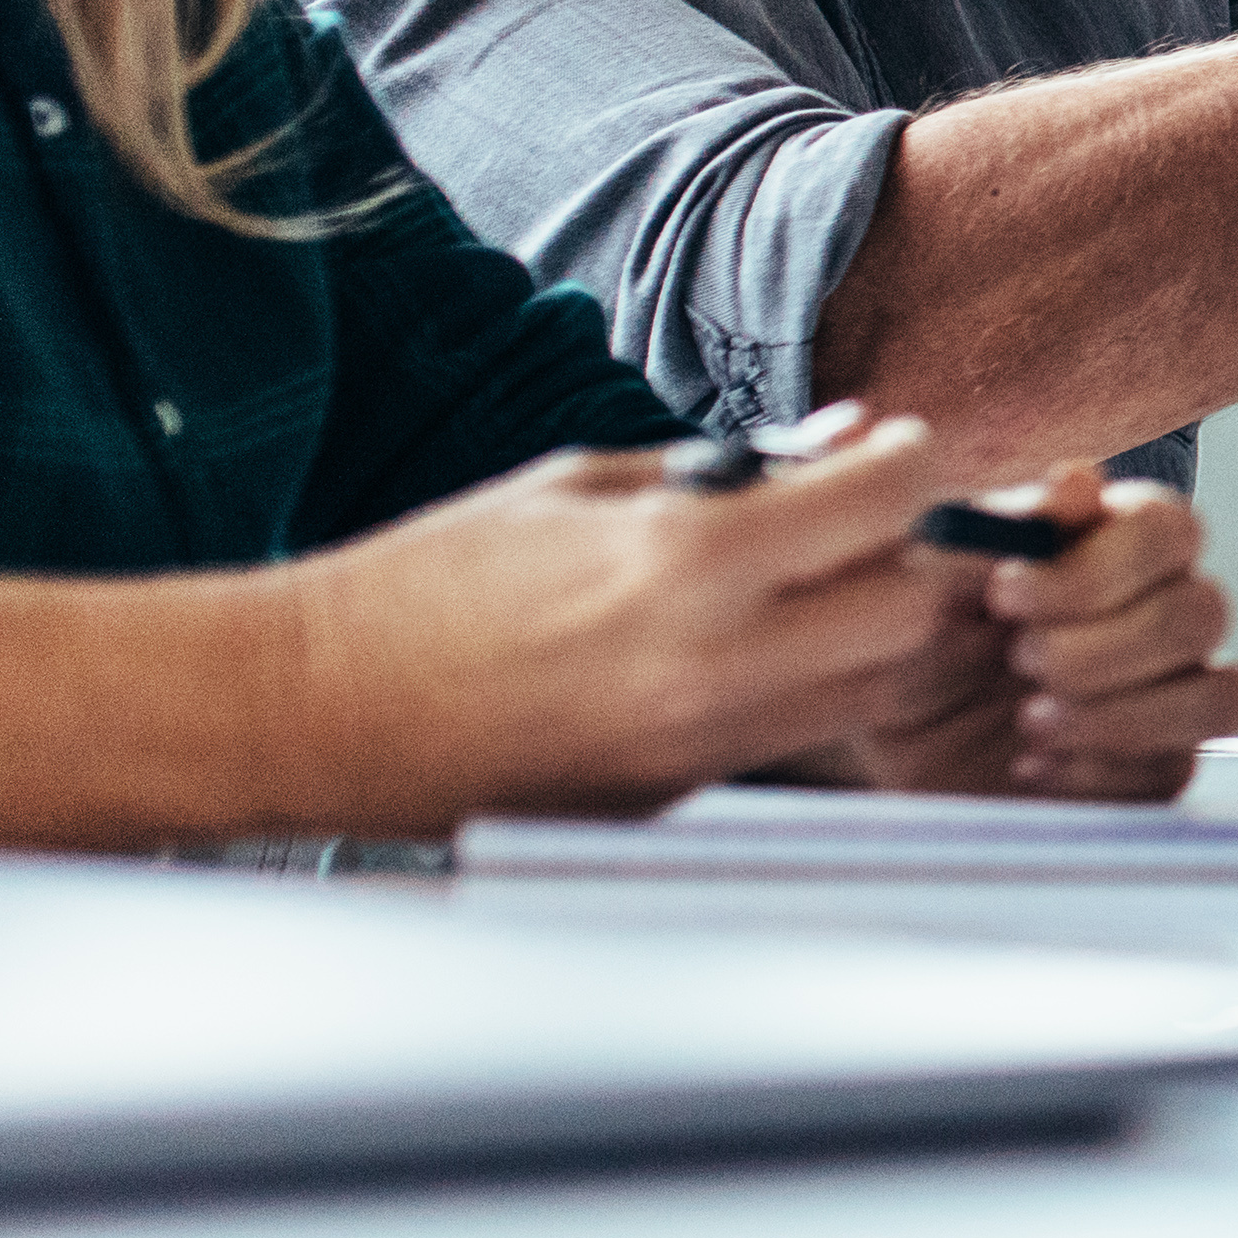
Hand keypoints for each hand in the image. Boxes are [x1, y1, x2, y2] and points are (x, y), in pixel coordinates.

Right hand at [280, 408, 1007, 825]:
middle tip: (880, 522)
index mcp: (686, 563)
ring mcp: (704, 746)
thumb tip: (842, 440)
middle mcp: (715, 664)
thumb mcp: (580, 483)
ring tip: (831, 581)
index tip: (904, 448)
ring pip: (878, 688)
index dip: (913, 463)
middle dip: (918, 556)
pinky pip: (801, 734)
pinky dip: (817, 684)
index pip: (884, 506)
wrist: (319, 710)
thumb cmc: (432, 580)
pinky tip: (762, 642)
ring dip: (883, 629)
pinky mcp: (682, 797)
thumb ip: (730, 467)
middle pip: (914, 613)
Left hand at [816, 470, 1237, 799]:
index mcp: (1115, 545)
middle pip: (1202, 613)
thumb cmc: (910, 643)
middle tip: (1016, 659)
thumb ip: (1004, 525)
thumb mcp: (928, 578)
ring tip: (1029, 719)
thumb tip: (1077, 482)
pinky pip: (1177, 770)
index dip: (1101, 565)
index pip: (1171, 530)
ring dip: (1120, 712)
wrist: (880, 747)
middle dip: (1100, 647)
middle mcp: (1161, 612)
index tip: (1004, 591)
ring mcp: (1170, 695)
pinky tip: (1034, 763)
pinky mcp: (1158, 769)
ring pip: (1221, 694)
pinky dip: (1099, 770)